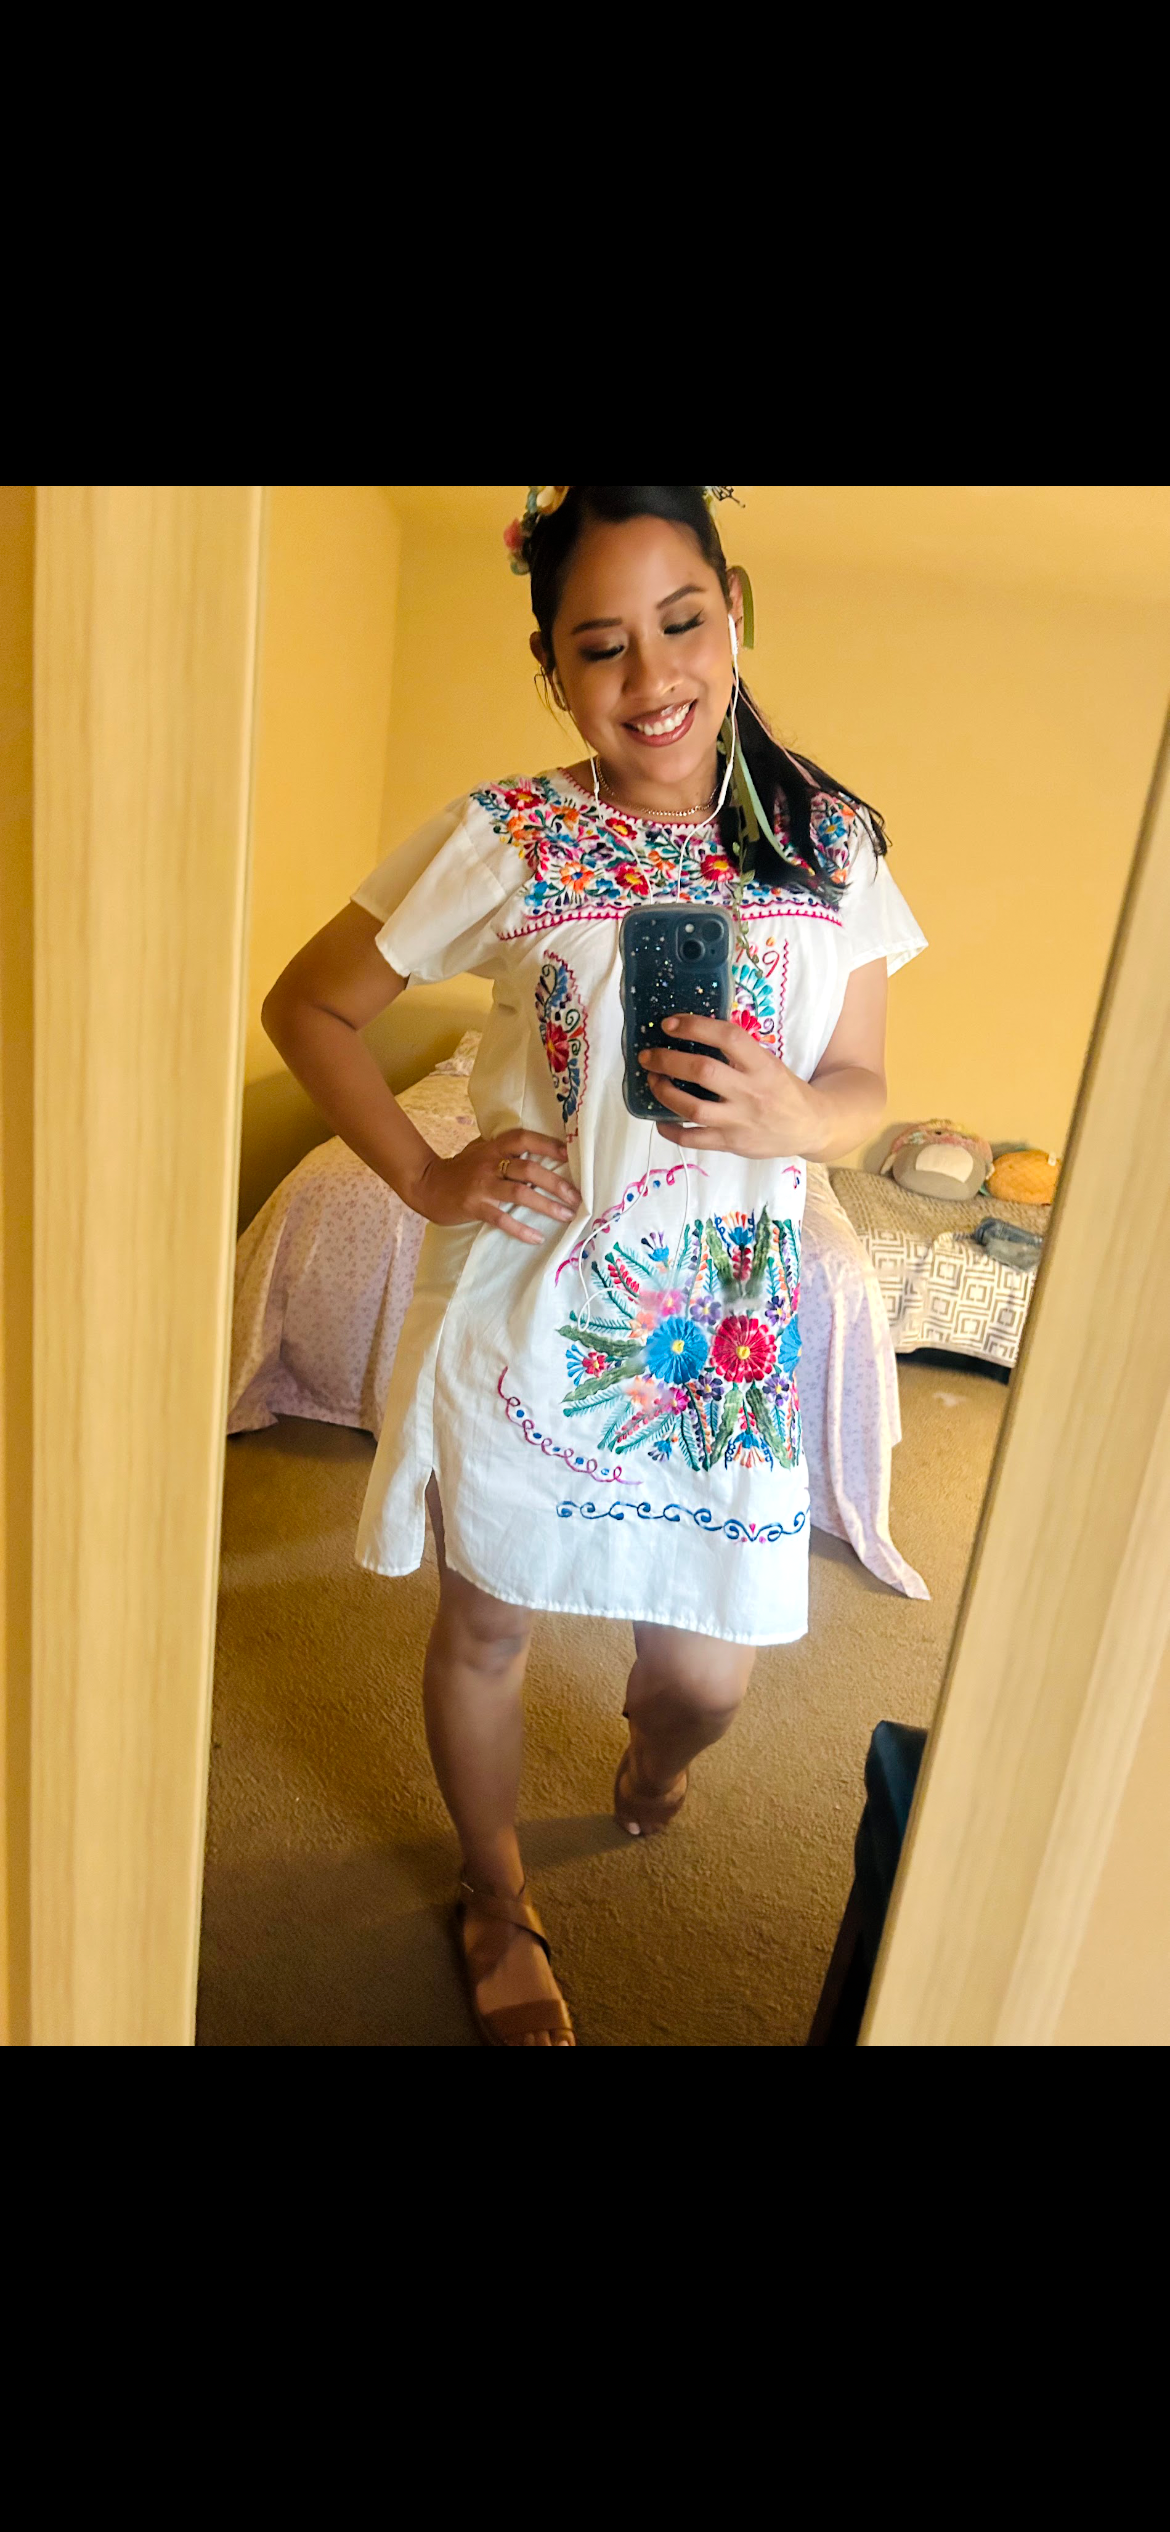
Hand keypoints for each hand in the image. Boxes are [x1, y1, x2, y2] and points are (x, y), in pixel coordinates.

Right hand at [411, 1129, 580, 1245]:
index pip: (523, 1138)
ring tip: (566, 1216)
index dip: (547, 1144)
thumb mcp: (480, 1150)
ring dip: (546, 1205)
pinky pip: (501, 1219)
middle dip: (556, 1183)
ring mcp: (481, 1185)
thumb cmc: (459, 1169)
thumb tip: (539, 1148)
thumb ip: (504, 1149)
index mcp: (493, 1147)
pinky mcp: (474, 1207)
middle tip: (576, 1196)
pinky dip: (520, 1229)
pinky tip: (536, 1238)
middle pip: (528, 1169)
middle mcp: (489, 1163)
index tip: (570, 1154)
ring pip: (520, 1193)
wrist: (427, 1185)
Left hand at [640, 1014, 818, 1156]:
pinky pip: (693, 1139)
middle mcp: (751, 1092)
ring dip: (665, 1093)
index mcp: (763, 1065)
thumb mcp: (770, 1062)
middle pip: (703, 1072)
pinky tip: (660, 1120)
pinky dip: (671, 1130)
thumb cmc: (784, 1089)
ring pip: (693, 1108)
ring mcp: (740, 1120)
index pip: (728, 1037)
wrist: (810, 1126)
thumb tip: (695, 1033)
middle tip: (648, 1056)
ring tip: (653, 1081)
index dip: (695, 1026)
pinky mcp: (732, 1143)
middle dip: (668, 1060)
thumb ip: (739, 1052)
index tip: (670, 1024)